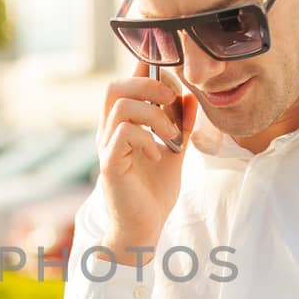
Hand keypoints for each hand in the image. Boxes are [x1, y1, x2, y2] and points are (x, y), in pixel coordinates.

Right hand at [97, 59, 197, 258]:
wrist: (144, 228)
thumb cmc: (153, 193)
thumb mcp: (175, 152)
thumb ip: (181, 126)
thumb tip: (190, 97)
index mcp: (122, 125)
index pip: (125, 82)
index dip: (146, 70)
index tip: (173, 81)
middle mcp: (109, 132)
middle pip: (115, 86)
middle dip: (149, 86)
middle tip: (172, 103)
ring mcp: (107, 147)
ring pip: (121, 106)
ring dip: (154, 115)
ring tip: (171, 135)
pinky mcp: (110, 165)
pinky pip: (123, 134)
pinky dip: (147, 138)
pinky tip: (160, 154)